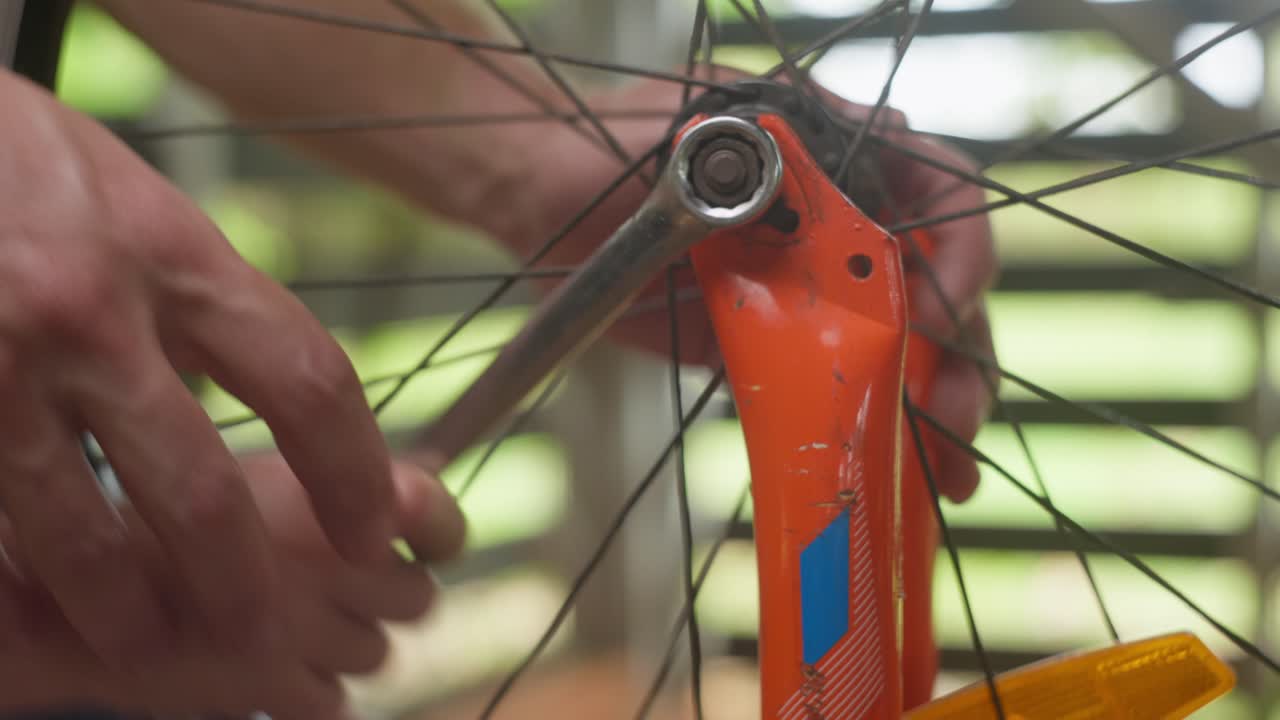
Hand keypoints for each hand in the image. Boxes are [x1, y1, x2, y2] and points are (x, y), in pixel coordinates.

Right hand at [0, 69, 412, 707]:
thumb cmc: (23, 159)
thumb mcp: (139, 204)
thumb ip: (204, 297)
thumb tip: (271, 387)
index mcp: (175, 253)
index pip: (306, 381)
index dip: (354, 472)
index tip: (373, 528)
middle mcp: (94, 311)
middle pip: (202, 489)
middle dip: (240, 583)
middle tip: (261, 633)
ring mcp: (2, 358)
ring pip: (82, 530)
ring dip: (122, 606)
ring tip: (145, 643)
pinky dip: (20, 564)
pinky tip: (36, 592)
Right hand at [0, 454, 464, 717]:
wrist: (75, 576)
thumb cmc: (159, 513)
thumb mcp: (259, 474)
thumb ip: (336, 483)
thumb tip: (414, 494)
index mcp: (334, 493)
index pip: (439, 518)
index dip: (443, 531)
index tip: (436, 539)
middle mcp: (336, 562)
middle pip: (417, 595)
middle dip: (392, 593)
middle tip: (352, 585)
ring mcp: (311, 632)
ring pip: (377, 653)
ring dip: (351, 644)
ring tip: (299, 623)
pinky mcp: (273, 689)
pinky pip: (330, 707)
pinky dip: (313, 694)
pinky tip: (278, 666)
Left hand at [509, 70, 995, 501]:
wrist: (543, 196)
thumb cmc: (608, 145)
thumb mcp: (689, 144)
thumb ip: (759, 170)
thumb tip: (841, 172)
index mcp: (837, 157)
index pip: (939, 189)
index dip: (959, 249)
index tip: (941, 308)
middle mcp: (840, 223)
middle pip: (935, 285)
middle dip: (959, 355)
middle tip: (956, 419)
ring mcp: (813, 285)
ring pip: (903, 345)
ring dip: (932, 407)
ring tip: (950, 474)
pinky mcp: (780, 341)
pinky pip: (839, 384)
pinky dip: (871, 429)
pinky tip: (903, 480)